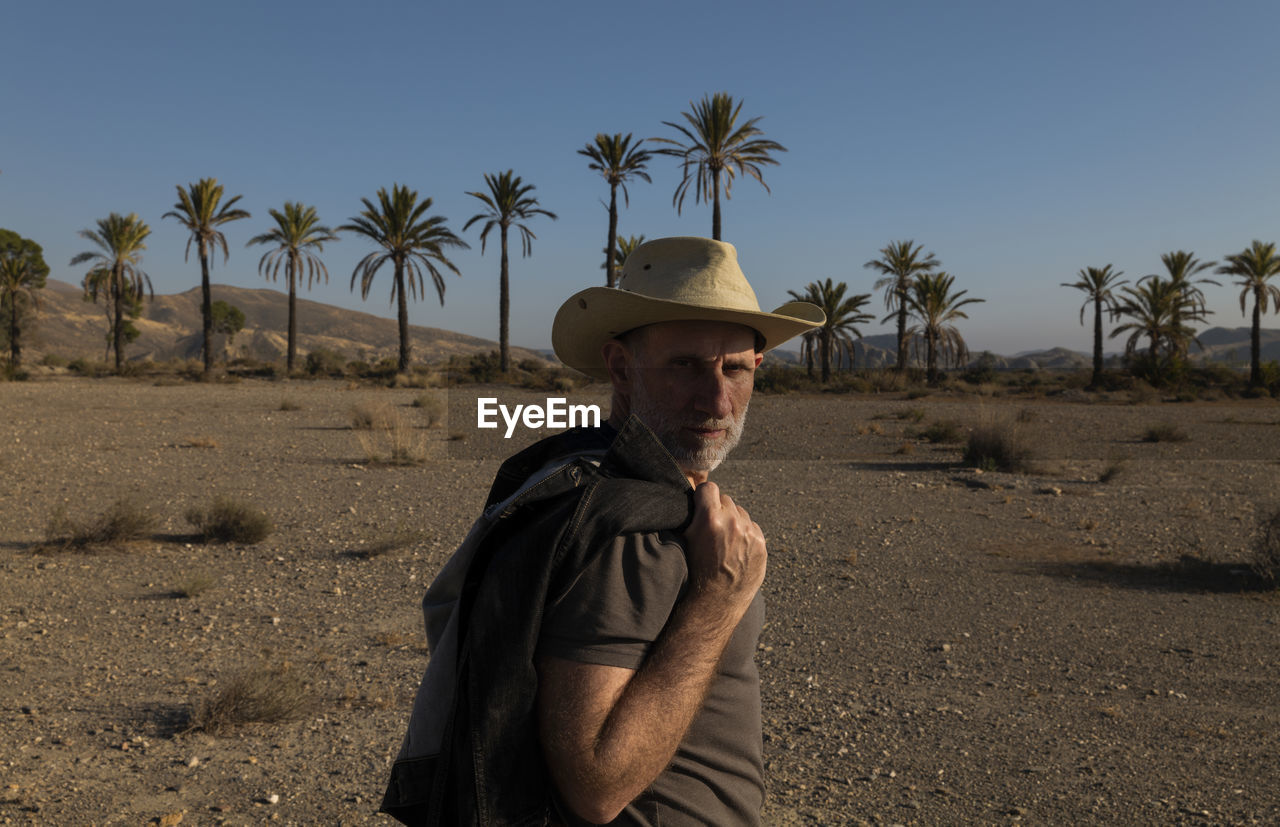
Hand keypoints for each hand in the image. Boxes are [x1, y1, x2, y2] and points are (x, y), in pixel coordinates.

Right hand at [683, 482, 766, 607]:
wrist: (716, 601)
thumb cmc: (696, 570)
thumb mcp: (686, 539)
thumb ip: (692, 515)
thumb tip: (694, 497)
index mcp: (710, 518)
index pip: (709, 488)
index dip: (703, 497)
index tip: (701, 506)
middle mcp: (732, 522)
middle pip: (726, 500)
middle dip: (718, 510)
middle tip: (712, 527)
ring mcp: (750, 533)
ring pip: (740, 513)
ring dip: (733, 521)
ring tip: (724, 541)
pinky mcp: (762, 544)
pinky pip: (753, 527)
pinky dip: (745, 534)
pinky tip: (736, 549)